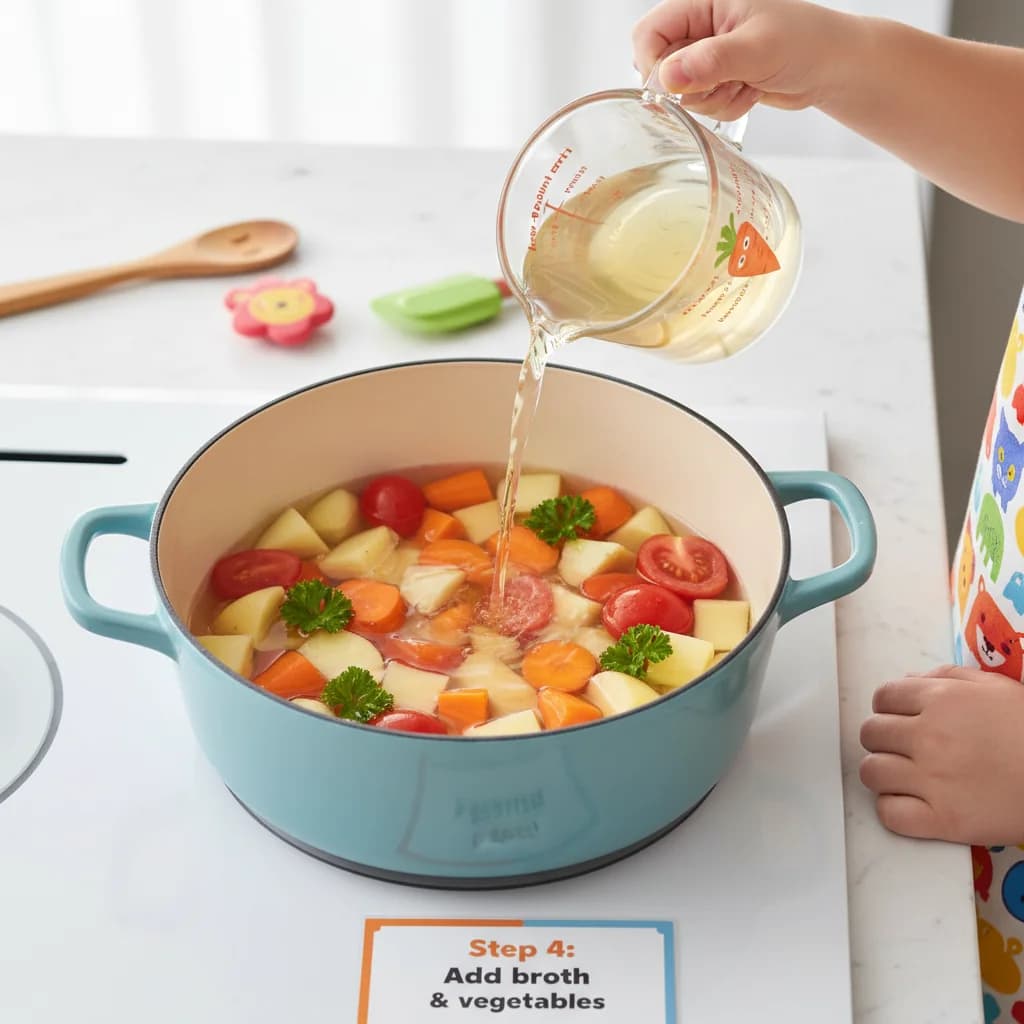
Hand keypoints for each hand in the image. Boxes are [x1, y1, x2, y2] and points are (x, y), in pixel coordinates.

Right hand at [631, 0, 860, 120]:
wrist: (832, 66)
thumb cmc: (805, 41)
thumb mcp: (758, 48)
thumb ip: (711, 61)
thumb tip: (667, 77)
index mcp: (702, 3)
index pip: (649, 34)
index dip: (654, 65)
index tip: (674, 88)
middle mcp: (700, 28)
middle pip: (662, 69)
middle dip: (693, 88)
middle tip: (727, 81)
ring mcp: (707, 56)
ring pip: (682, 93)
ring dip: (713, 100)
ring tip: (746, 83)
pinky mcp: (717, 80)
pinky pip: (702, 106)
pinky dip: (724, 107)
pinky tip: (749, 91)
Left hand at [860, 666, 1023, 845]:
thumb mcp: (994, 688)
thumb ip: (945, 678)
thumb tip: (906, 682)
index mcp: (941, 699)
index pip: (882, 697)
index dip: (888, 708)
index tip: (900, 720)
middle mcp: (929, 736)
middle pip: (871, 734)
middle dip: (884, 739)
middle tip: (905, 748)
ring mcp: (933, 780)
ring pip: (871, 772)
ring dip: (883, 773)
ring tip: (906, 776)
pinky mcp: (944, 820)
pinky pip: (889, 813)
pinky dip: (893, 809)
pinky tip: (912, 803)